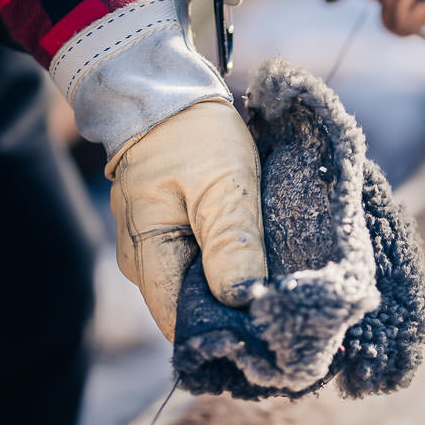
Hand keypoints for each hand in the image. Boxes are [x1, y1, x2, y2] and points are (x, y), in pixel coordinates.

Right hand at [108, 100, 266, 338]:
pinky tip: (257, 268)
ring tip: (277, 290)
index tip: (272, 334)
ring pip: (194, 291)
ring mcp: (151, 250)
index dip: (225, 333)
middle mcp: (140, 261)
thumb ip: (233, 244)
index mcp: (144, 252)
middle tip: (285, 311)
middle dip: (234, 315)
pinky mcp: (167, 237)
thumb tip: (243, 302)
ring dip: (233, 293)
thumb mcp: (225, 184)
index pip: (180, 321)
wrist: (167, 91)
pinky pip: (197, 269)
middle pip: (188, 310)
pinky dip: (226, 271)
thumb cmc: (194, 132)